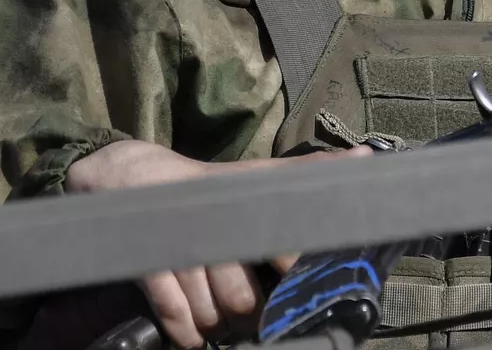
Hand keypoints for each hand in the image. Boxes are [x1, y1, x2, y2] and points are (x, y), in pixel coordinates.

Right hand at [67, 139, 371, 348]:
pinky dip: (186, 332)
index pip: (282, 243)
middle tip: (263, 323)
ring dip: (220, 326)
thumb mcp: (254, 175)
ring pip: (211, 311)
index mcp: (245, 202)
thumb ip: (309, 173)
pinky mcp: (145, 265)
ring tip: (229, 326)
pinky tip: (194, 335)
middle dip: (255, 318)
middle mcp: (214, 226)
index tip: (310, 288)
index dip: (295, 271)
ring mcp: (178, 248)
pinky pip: (172, 314)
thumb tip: (365, 159)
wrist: (126, 180)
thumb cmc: (204, 185)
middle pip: (244, 298)